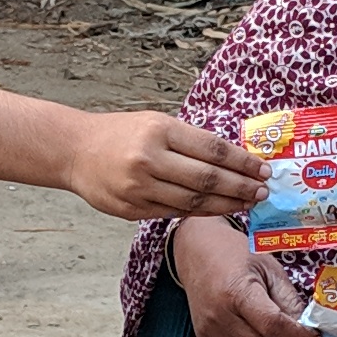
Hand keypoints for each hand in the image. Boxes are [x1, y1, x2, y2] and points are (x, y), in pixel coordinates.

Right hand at [66, 112, 269, 222]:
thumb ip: (190, 140)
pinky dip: (200, 213)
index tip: (262, 169)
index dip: (242, 162)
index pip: (212, 148)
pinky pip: (174, 213)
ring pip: (193, 202)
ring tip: (247, 203)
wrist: (74, 150)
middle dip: (241, 187)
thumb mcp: (156, 123)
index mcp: (159, 130)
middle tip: (263, 191)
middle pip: (207, 179)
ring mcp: (139, 187)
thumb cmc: (121, 133)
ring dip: (226, 205)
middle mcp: (149, 159)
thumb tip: (235, 159)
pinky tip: (218, 209)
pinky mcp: (131, 209)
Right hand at [173, 221, 324, 336]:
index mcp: (235, 292)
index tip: (318, 336)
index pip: (273, 326)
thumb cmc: (235, 256)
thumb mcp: (269, 269)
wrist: (197, 255)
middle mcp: (219, 318)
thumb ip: (289, 301)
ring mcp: (211, 335)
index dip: (300, 336)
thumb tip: (311, 328)